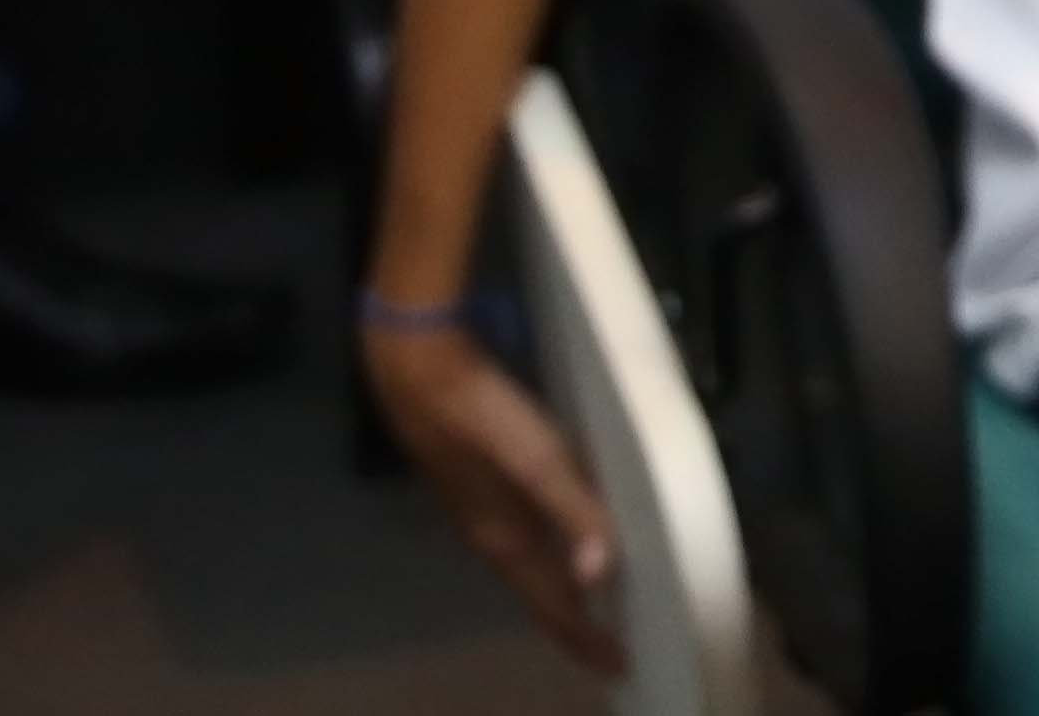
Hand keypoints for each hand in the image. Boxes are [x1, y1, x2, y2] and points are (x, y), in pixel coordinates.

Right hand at [362, 321, 622, 672]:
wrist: (418, 371)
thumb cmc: (480, 415)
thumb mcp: (537, 459)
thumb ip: (572, 510)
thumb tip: (601, 574)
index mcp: (506, 539)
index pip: (553, 605)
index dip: (585, 638)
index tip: (621, 667)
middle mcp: (493, 536)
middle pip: (542, 595)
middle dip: (578, 626)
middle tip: (616, 647)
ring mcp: (484, 511)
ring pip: (533, 569)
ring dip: (566, 593)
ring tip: (601, 606)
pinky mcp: (484, 486)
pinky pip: (529, 539)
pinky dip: (556, 555)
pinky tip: (571, 542)